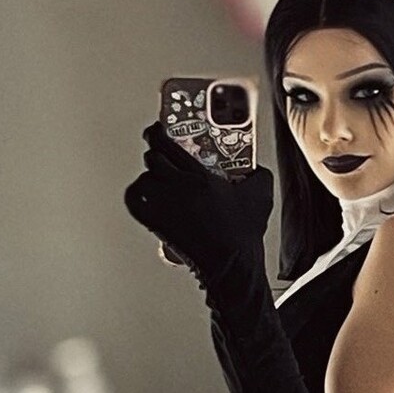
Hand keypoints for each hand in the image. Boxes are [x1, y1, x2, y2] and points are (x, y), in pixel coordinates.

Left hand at [124, 121, 274, 286]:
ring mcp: (163, 207)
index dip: (158, 132)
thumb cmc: (241, 234)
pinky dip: (136, 195)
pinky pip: (134, 202)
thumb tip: (256, 169)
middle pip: (152, 158)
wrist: (230, 264)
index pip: (167, 144)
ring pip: (143, 179)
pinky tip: (144, 195)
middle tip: (159, 150)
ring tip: (158, 177)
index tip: (158, 128)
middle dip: (155, 152)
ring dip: (149, 175)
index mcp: (199, 177)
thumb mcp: (260, 196)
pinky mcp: (156, 224)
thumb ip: (258, 174)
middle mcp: (177, 189)